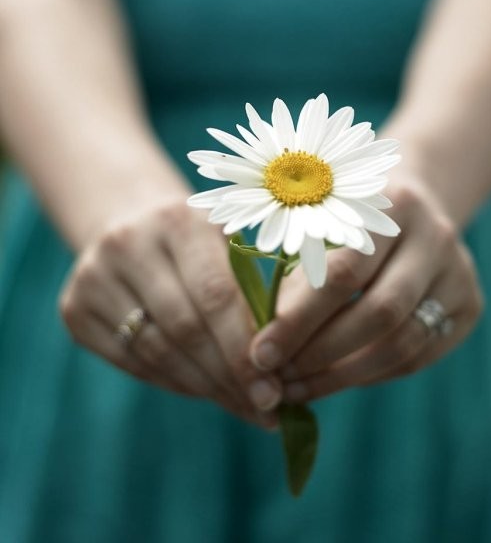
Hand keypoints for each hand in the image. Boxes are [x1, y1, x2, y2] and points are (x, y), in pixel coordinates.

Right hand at [59, 198, 281, 427]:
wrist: (130, 224)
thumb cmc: (197, 242)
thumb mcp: (227, 246)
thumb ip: (251, 294)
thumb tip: (279, 369)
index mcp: (178, 221)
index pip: (216, 295)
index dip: (244, 349)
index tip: (273, 391)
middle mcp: (128, 243)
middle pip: (185, 328)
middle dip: (229, 376)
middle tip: (263, 407)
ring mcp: (93, 277)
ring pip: (157, 352)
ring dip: (204, 387)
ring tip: (240, 405)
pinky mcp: (74, 308)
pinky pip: (131, 361)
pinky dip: (173, 381)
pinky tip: (204, 390)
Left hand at [248, 177, 483, 401]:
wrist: (414, 209)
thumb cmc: (350, 220)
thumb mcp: (321, 229)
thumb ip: (296, 280)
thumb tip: (265, 351)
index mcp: (392, 205)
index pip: (344, 273)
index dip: (299, 321)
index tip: (261, 355)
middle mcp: (435, 236)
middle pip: (380, 313)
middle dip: (321, 354)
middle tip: (279, 380)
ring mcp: (460, 273)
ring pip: (403, 344)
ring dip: (343, 375)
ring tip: (300, 388)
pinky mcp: (469, 306)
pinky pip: (418, 356)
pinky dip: (370, 375)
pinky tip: (335, 379)